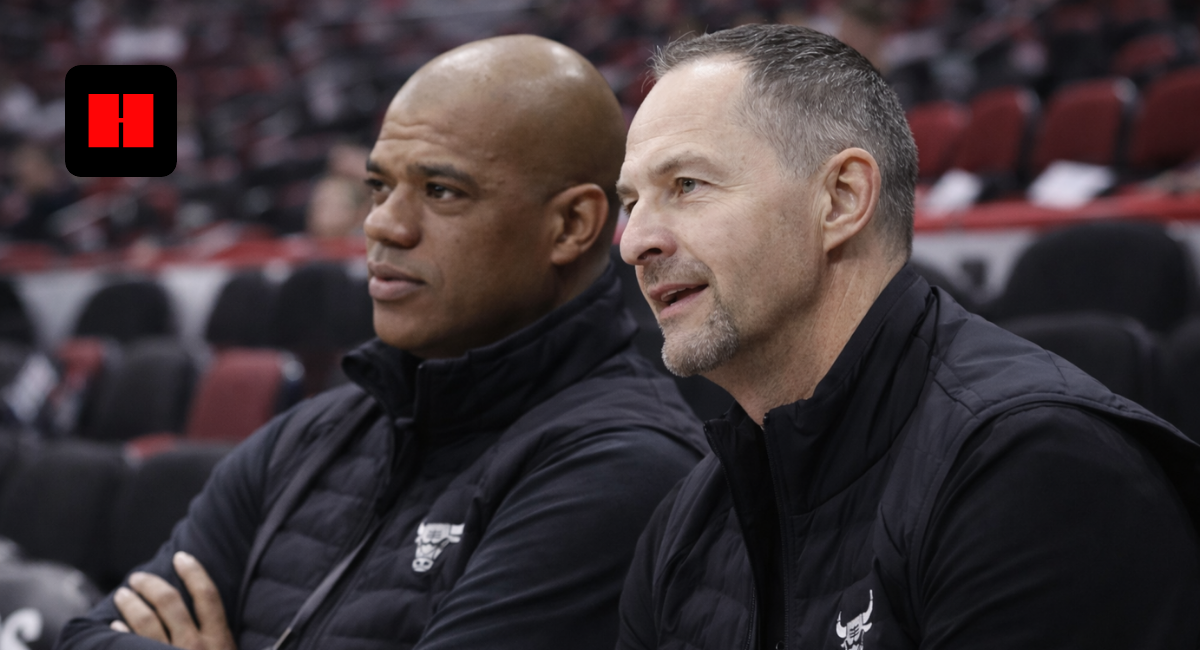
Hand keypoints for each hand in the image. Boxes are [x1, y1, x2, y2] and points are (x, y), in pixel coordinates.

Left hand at [111, 551, 235, 649]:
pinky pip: (133, 644)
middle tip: (137, 578)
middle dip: (151, 585)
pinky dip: (122, 632)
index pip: (207, 596)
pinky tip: (115, 625)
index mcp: (219, 639)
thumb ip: (220, 639)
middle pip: (170, 603)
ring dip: (131, 604)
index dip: (194, 572)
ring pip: (146, 622)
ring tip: (123, 595)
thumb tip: (206, 613)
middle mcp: (194, 645)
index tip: (180, 557)